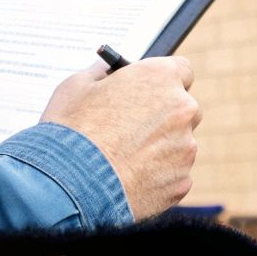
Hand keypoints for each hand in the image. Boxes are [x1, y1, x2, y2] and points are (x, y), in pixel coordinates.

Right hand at [40, 56, 199, 218]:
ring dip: (160, 147)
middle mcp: (182, 109)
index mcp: (160, 78)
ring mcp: (186, 147)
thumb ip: (102, 73)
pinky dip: (158, 175)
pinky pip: (174, 173)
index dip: (164, 81)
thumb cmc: (71, 132)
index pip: (182, 70)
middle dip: (165, 115)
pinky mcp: (182, 180)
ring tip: (124, 158)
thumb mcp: (77, 86)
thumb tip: (107, 72)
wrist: (71, 186)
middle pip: (184, 108)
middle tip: (135, 126)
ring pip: (179, 143)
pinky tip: (129, 178)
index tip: (152, 90)